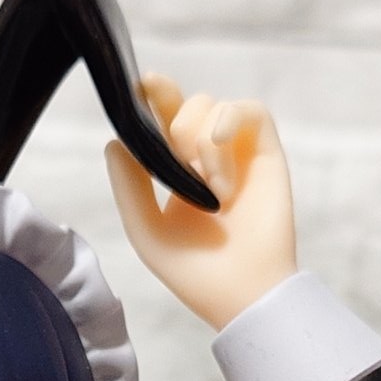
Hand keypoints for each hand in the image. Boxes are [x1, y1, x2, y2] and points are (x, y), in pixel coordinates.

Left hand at [105, 78, 297, 331]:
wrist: (242, 294)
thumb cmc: (196, 273)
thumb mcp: (148, 232)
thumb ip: (129, 189)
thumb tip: (114, 142)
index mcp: (179, 172)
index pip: (164, 121)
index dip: (153, 98)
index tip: (141, 86)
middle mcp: (208, 157)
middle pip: (188, 104)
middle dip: (175, 119)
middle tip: (177, 154)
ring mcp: (238, 153)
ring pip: (214, 106)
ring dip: (202, 141)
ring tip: (213, 191)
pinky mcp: (266, 151)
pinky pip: (251, 110)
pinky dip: (230, 125)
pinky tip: (222, 163)